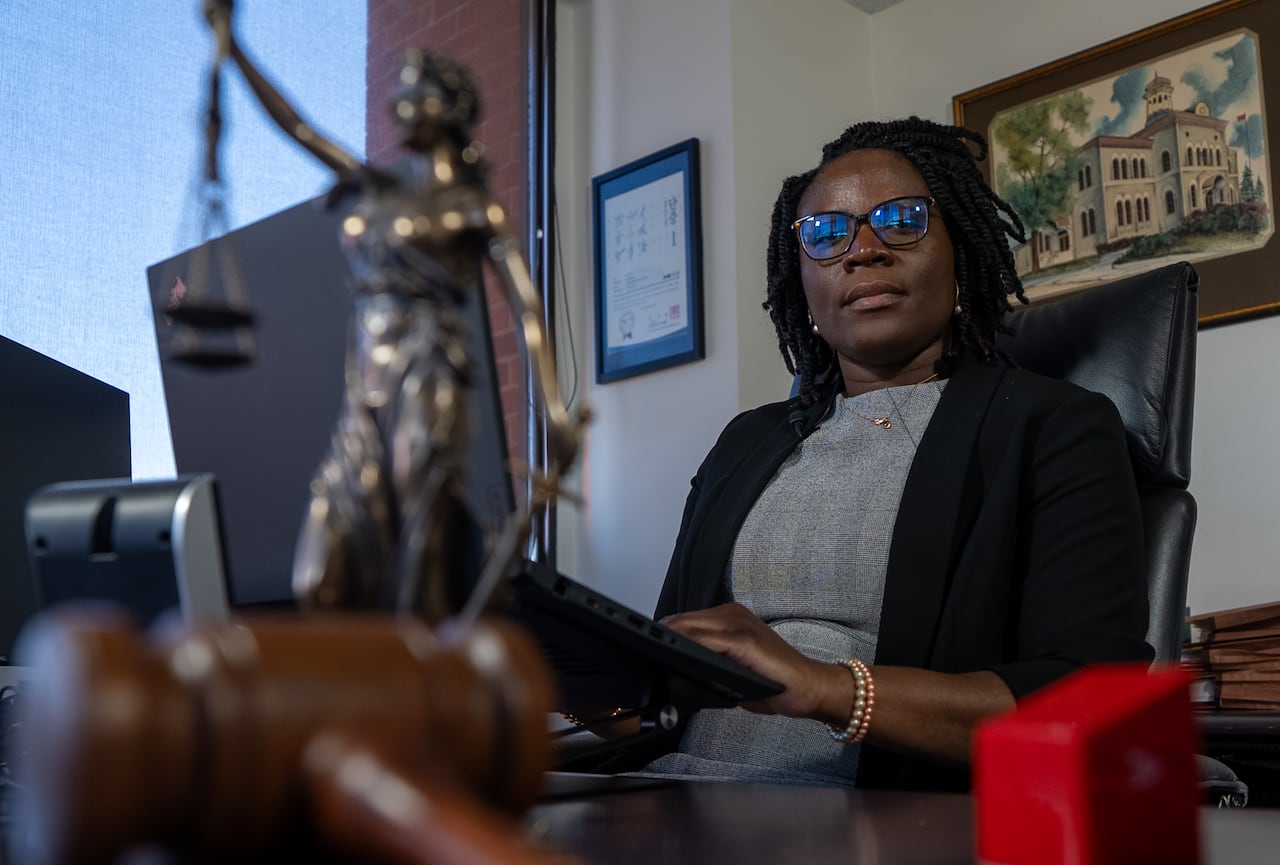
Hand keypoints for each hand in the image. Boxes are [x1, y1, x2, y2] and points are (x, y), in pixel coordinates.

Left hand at [660, 603, 846, 723]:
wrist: (809, 687)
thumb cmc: (773, 681)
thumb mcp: (732, 668)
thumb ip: (707, 661)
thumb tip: (674, 670)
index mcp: (728, 617)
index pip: (684, 621)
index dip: (663, 635)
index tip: (644, 649)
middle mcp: (732, 614)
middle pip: (682, 621)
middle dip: (661, 638)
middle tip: (641, 656)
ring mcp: (740, 623)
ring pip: (691, 627)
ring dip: (671, 641)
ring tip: (652, 657)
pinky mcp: (746, 639)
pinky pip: (709, 640)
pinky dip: (690, 648)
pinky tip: (678, 657)